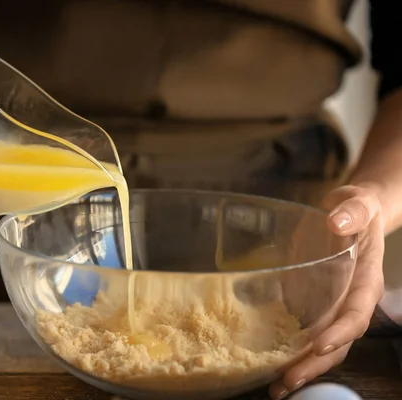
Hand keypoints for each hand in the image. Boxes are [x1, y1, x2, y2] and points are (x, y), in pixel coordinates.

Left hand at [269, 185, 384, 398]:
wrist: (347, 213)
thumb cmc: (356, 209)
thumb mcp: (358, 203)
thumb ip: (352, 211)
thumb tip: (336, 221)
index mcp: (365, 281)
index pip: (356, 313)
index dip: (340, 332)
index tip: (319, 344)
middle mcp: (349, 301)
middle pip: (337, 342)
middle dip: (315, 364)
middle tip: (288, 382)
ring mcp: (330, 306)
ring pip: (319, 345)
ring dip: (300, 366)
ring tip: (276, 387)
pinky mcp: (310, 303)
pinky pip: (301, 330)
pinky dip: (286, 348)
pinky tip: (264, 362)